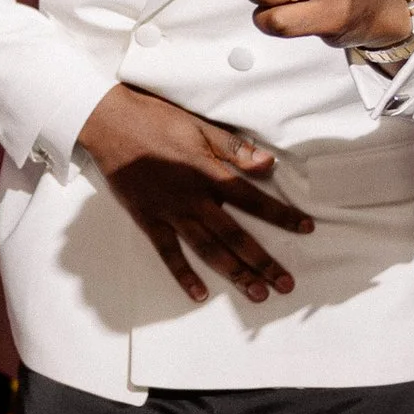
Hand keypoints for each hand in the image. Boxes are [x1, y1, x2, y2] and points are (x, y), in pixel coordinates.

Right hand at [77, 84, 312, 306]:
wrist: (108, 123)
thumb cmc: (155, 119)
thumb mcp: (199, 126)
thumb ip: (233, 148)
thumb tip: (268, 164)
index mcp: (208, 173)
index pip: (253, 199)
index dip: (281, 215)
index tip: (306, 228)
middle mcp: (193, 199)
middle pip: (235, 235)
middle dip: (262, 261)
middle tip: (285, 284)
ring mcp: (170, 213)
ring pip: (208, 249)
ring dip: (233, 272)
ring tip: (256, 293)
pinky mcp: (148, 220)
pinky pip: (167, 253)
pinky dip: (182, 274)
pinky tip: (199, 294)